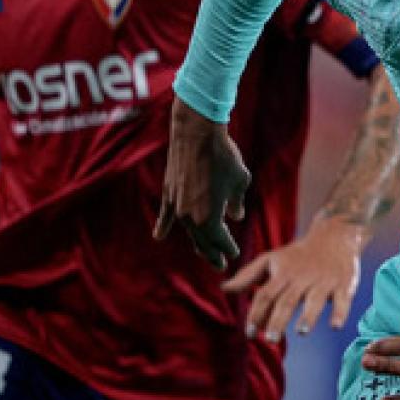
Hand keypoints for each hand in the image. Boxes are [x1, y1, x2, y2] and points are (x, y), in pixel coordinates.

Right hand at [153, 98, 250, 269]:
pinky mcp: (168, 194)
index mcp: (211, 218)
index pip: (220, 241)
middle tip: (220, 264)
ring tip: (203, 251)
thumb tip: (236, 216)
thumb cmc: (224, 157)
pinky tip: (159, 237)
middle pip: (202, 242)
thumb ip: (237, 202)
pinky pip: (165, 216)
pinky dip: (163, 226)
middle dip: (212, 254)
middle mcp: (191, 218)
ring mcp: (177, 207)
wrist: (197, 135)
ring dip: (196, 242)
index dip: (228, 248)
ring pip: (187, 231)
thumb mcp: (240, 180)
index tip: (233, 254)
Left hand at [224, 214, 367, 341]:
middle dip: (278, 320)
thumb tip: (224, 289)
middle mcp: (302, 278)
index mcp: (283, 274)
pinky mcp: (344, 284)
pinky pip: (343, 300)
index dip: (257, 313)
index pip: (266, 295)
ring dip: (308, 316)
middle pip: (288, 300)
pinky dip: (340, 312)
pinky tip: (335, 325)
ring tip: (301, 331)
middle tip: (271, 339)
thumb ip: (248, 276)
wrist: (335, 235)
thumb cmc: (298, 254)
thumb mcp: (271, 260)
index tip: (250, 333)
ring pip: (315, 300)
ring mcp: (324, 282)